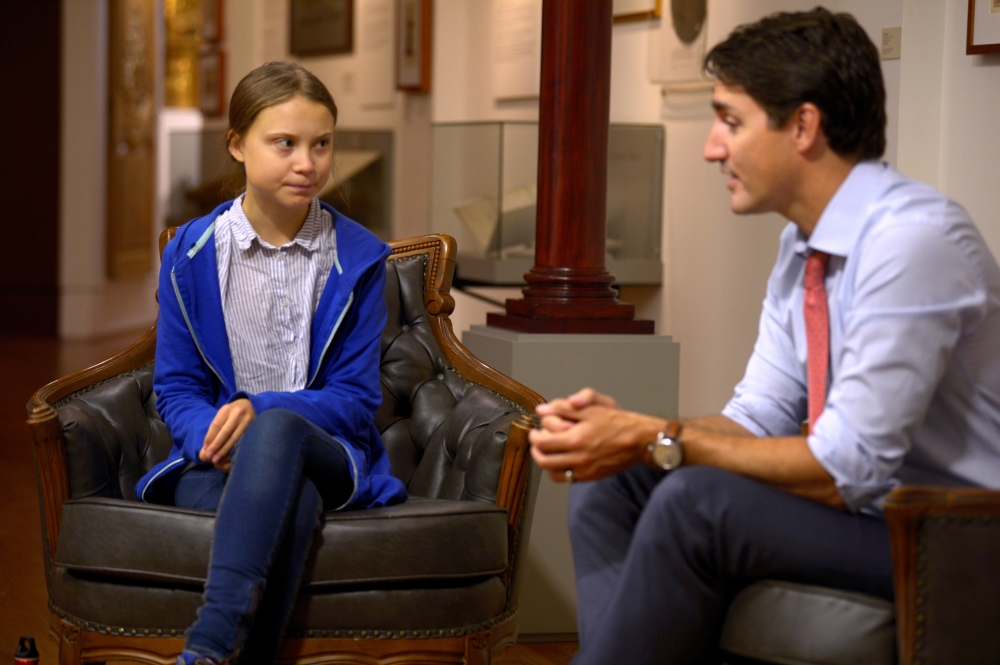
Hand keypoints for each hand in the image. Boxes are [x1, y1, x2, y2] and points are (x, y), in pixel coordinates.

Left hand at [200, 398, 254, 471]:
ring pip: (235, 437)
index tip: (205, 448)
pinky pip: (243, 440)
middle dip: (216, 445)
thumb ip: (216, 426)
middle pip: (225, 432)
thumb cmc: (233, 412)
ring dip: (225, 450)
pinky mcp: (255, 427)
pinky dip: (235, 448)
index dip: (210, 437)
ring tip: (217, 459)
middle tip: (209, 456)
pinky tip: (230, 455)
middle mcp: (238, 413)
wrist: (250, 405)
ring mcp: (248, 420)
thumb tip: (207, 445)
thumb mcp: (223, 414)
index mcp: (227, 409)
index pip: (216, 425)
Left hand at [529, 388, 664, 482]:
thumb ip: (563, 407)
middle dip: (536, 450)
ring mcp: (584, 469)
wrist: (639, 440)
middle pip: (544, 460)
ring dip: (544, 462)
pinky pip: (567, 479)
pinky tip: (560, 461)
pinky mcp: (591, 476)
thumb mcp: (591, 407)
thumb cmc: (617, 421)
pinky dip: (558, 472)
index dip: (534, 436)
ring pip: (553, 472)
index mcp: (576, 438)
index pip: (542, 443)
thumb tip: (542, 410)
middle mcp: (578, 457)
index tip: (535, 431)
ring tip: (545, 452)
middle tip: (537, 442)